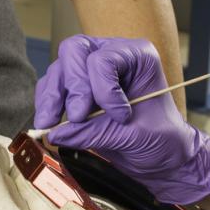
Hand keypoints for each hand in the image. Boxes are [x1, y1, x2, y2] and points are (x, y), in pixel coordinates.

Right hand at [34, 36, 209, 203]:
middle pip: (74, 52)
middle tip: (77, 116)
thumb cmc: (162, 139)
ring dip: (52, 97)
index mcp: (136, 56)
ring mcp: (90, 71)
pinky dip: (47, 104)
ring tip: (51, 124)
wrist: (163, 157)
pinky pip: (51, 88)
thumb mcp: (134, 136)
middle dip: (73, 87)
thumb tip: (58, 132)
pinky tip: (50, 124)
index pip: (105, 59)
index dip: (104, 89)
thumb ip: (95, 132)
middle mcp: (111, 56)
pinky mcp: (77, 90)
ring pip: (59, 69)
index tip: (118, 116)